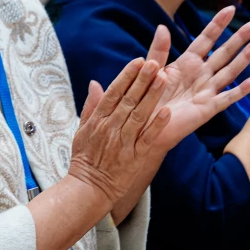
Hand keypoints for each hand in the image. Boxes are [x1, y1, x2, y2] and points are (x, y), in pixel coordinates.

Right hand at [68, 58, 170, 203]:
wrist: (88, 189)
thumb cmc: (85, 159)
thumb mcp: (81, 130)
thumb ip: (91, 106)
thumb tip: (95, 83)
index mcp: (98, 120)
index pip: (114, 93)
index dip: (127, 76)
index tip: (139, 61)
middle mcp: (110, 128)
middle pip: (128, 100)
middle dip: (142, 80)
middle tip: (156, 63)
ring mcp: (123, 143)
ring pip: (139, 115)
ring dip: (152, 96)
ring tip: (164, 79)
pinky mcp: (134, 157)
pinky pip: (147, 139)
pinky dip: (157, 125)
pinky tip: (167, 111)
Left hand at [142, 8, 249, 150]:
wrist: (142, 126)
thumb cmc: (145, 98)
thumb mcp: (151, 69)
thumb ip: (159, 49)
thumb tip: (162, 26)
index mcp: (187, 63)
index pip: (206, 39)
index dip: (218, 25)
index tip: (230, 9)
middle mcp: (200, 75)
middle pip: (224, 52)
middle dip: (240, 38)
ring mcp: (206, 91)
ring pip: (230, 71)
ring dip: (245, 57)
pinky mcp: (207, 109)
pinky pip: (227, 98)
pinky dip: (241, 90)